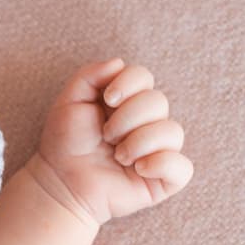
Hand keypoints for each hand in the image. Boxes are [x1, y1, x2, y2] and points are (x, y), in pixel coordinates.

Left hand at [30, 58, 192, 225]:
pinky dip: (160, 164)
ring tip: (118, 156)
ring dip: (138, 143)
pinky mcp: (165, 178)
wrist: (61, 182)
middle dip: (127, 118)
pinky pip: (183, 166)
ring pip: (173, 131)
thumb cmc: (64, 142)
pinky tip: (137, 170)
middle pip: (158, 101)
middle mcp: (147, 122)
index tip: (107, 100)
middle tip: (106, 136)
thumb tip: (119, 62)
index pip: (143, 76)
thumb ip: (90, 76)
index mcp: (126, 101)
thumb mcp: (69, 101)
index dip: (128, 84)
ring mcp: (159, 149)